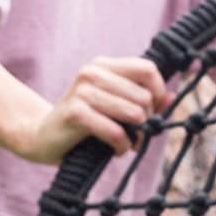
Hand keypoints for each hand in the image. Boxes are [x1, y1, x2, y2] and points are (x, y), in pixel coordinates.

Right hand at [17, 55, 168, 160]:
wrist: (42, 136)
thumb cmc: (86, 122)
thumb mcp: (116, 107)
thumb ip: (145, 100)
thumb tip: (173, 97)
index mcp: (104, 65)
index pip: (148, 69)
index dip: (158, 92)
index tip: (153, 112)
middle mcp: (91, 72)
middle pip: (144, 96)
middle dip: (147, 121)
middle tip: (136, 134)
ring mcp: (81, 91)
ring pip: (134, 113)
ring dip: (137, 136)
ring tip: (127, 142)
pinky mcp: (75, 112)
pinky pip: (116, 132)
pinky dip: (121, 146)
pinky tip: (116, 150)